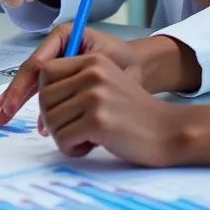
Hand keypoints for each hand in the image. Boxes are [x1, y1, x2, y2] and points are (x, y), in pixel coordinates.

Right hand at [0, 24, 143, 124]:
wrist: (141, 67)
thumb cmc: (125, 61)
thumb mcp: (101, 66)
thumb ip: (75, 76)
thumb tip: (48, 95)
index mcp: (65, 35)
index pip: (38, 63)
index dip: (22, 85)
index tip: (12, 104)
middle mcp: (58, 47)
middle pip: (31, 73)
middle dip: (14, 95)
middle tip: (1, 115)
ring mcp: (60, 62)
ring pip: (35, 83)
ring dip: (20, 102)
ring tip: (4, 118)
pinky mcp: (65, 77)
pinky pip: (47, 92)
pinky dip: (39, 108)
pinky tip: (36, 124)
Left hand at [37, 53, 188, 166]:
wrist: (169, 131)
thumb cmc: (134, 114)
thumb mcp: (106, 84)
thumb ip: (76, 84)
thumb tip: (40, 99)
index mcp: (93, 60)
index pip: (46, 71)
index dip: (45, 95)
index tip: (55, 112)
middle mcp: (92, 73)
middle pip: (44, 98)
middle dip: (52, 120)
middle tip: (73, 131)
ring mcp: (95, 96)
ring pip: (51, 121)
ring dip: (63, 137)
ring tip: (85, 139)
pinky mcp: (98, 121)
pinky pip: (63, 139)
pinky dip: (72, 149)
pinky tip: (91, 147)